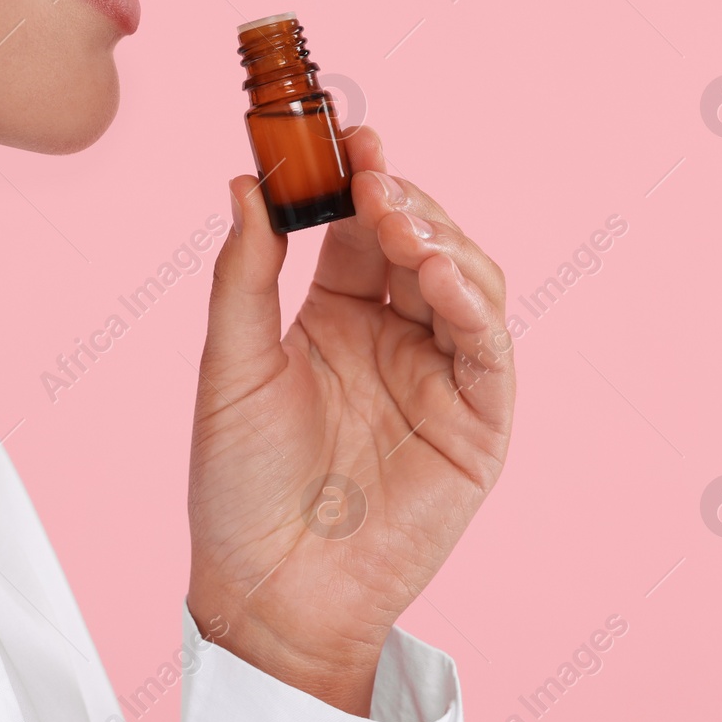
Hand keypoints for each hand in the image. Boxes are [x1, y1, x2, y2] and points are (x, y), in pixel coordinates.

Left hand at [186, 125, 514, 714]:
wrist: (268, 586)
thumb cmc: (238, 483)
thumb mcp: (231, 366)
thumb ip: (243, 275)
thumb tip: (244, 182)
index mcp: (334, 318)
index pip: (360, 229)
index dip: (361, 180)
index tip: (350, 135)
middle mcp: (393, 338)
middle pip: (421, 242)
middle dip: (404, 201)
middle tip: (373, 176)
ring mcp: (439, 377)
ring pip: (467, 282)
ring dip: (441, 241)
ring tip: (400, 223)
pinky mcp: (477, 424)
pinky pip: (489, 350)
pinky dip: (473, 303)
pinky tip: (437, 274)